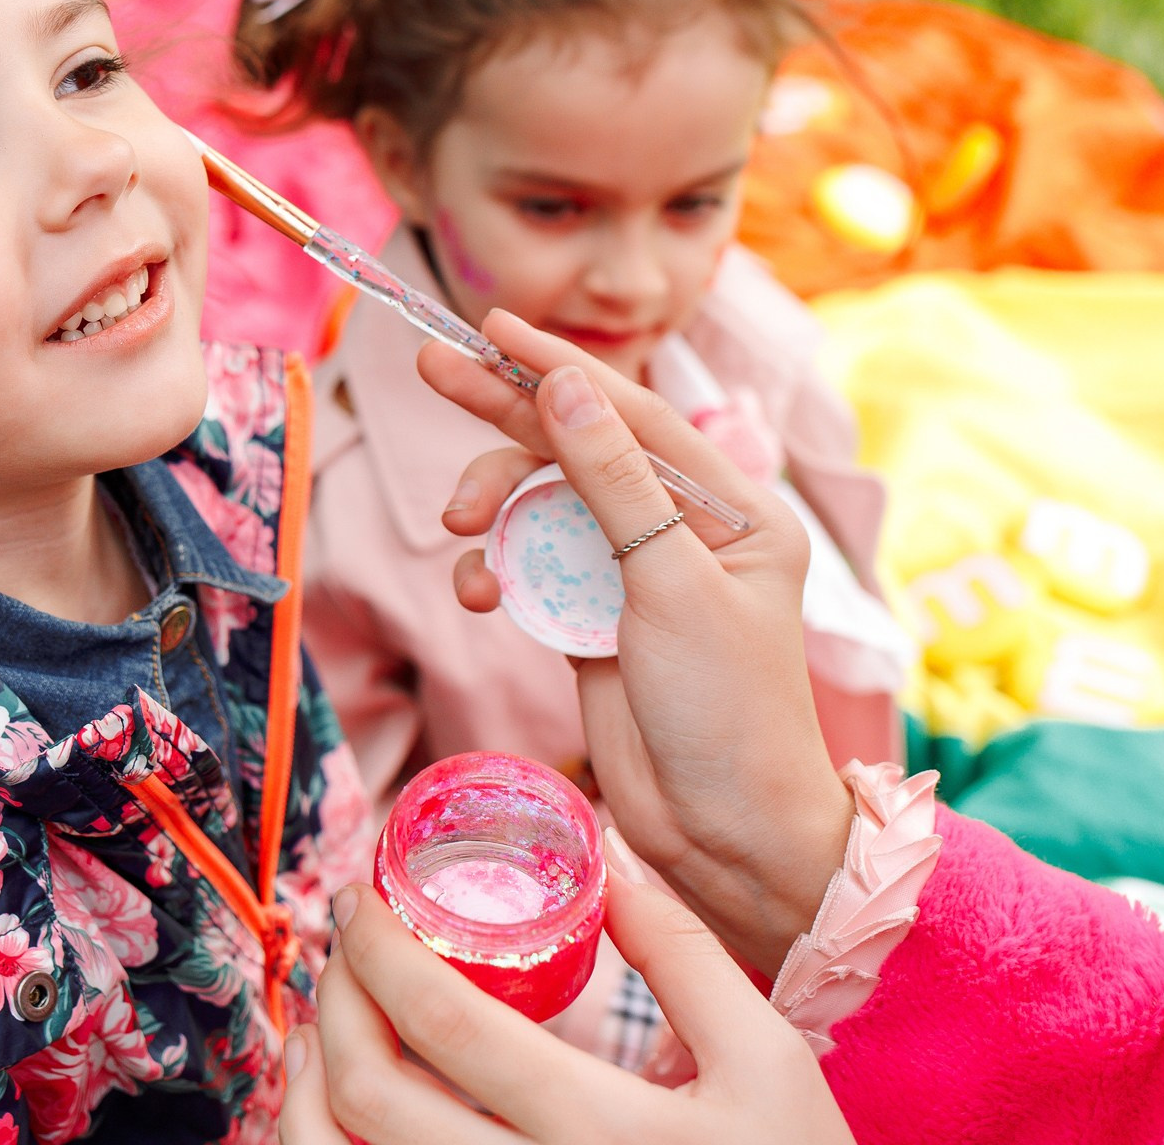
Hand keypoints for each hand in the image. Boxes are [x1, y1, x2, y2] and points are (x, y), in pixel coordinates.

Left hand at [278, 842, 854, 1144]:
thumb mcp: (770, 1062)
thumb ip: (685, 955)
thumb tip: (602, 847)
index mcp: (608, 1134)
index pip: (448, 1028)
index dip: (379, 950)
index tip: (362, 898)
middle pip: (374, 1096)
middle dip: (335, 1001)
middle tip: (342, 946)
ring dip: (310, 1088)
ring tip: (319, 1025)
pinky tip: (340, 1110)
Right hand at [421, 311, 848, 974]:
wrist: (722, 835)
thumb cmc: (726, 711)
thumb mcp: (668, 583)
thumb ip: (611, 482)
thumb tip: (566, 387)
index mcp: (729, 508)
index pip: (633, 414)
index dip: (559, 368)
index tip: (492, 328)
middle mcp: (681, 531)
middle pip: (576, 449)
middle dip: (504, 414)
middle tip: (433, 367)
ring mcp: (632, 577)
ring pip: (540, 508)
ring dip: (493, 510)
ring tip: (457, 529)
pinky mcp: (589, 622)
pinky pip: (527, 570)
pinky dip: (495, 574)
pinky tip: (478, 595)